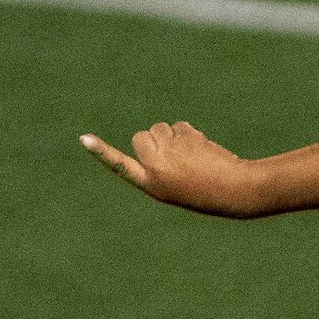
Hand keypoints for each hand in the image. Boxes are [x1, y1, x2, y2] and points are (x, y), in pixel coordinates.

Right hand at [79, 122, 256, 216]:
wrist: (234, 190)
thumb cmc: (205, 192)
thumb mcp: (177, 183)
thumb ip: (161, 162)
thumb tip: (161, 131)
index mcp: (150, 183)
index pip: (120, 165)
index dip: (102, 152)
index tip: (84, 138)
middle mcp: (155, 167)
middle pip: (141, 136)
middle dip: (155, 138)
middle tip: (177, 157)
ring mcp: (170, 151)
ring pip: (161, 127)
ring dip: (174, 135)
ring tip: (192, 156)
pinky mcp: (186, 138)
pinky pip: (181, 125)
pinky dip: (190, 134)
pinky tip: (203, 150)